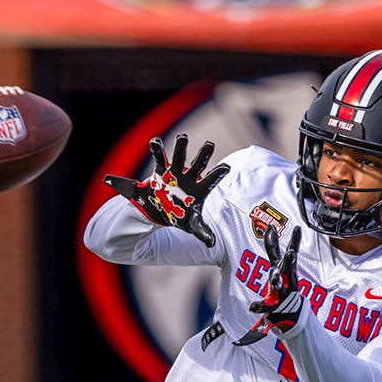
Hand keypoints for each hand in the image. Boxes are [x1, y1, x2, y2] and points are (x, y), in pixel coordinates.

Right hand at [103, 134, 228, 246]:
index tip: (226, 167)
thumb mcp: (192, 225)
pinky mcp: (160, 170)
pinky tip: (155, 142)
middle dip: (204, 153)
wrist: (160, 213)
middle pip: (199, 162)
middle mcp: (189, 176)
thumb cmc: (180, 216)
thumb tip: (212, 244)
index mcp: (199, 188)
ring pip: (179, 155)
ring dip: (181, 146)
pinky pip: (159, 157)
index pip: (212, 179)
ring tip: (183, 137)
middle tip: (209, 145)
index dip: (218, 173)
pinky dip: (156, 149)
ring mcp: (175, 171)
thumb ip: (203, 232)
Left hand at [234, 226, 303, 345]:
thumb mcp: (280, 267)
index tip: (297, 228)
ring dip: (276, 282)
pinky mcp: (274, 307)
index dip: (294, 241)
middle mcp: (286, 281)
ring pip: (279, 287)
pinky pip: (265, 307)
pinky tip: (252, 306)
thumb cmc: (284, 286)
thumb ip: (274, 248)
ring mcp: (281, 294)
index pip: (290, 254)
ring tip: (274, 279)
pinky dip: (258, 306)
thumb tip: (269, 228)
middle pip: (288, 268)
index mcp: (287, 271)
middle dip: (289, 261)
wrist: (292, 315)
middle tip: (292, 253)